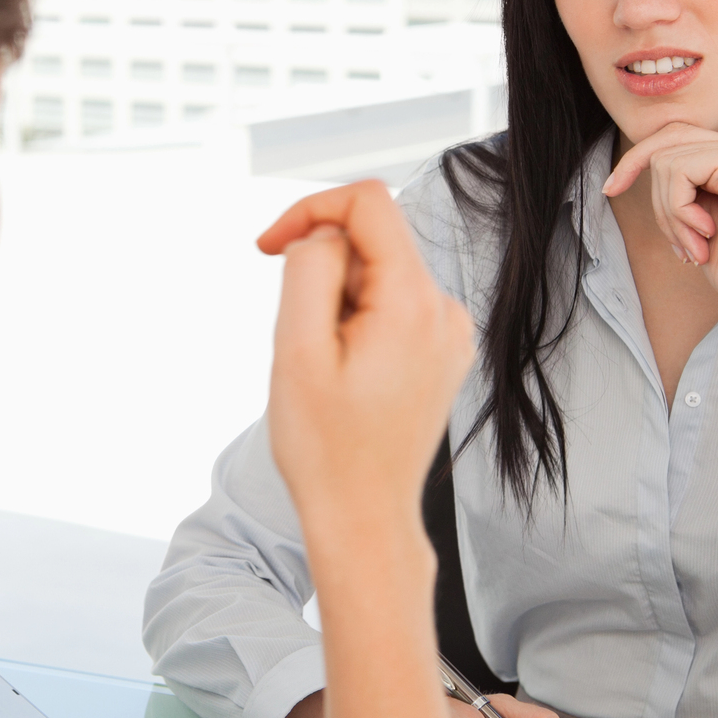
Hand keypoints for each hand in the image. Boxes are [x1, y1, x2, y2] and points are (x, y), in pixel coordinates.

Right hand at [257, 181, 474, 542]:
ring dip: (337, 301)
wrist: (363, 515)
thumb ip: (309, 269)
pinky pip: (391, 305)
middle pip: (371, 240)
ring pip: (377, 274)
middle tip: (302, 339)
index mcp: (413, 302)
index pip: (367, 202)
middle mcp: (444, 309)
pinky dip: (357, 321)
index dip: (309, 209)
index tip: (269, 248)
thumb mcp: (297, 349)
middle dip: (322, 272)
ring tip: (326, 365)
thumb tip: (323, 233)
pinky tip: (346, 373)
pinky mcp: (443, 351)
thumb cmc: (325, 447)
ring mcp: (449, 332)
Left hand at [601, 122, 717, 339]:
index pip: (675, 137)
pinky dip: (678, 210)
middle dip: (652, 190)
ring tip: (696, 245)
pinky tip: (707, 235)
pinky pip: (679, 171)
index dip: (637, 160)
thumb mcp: (697, 215)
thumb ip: (682, 181)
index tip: (609, 189)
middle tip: (671, 239)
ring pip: (666, 161)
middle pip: (668, 140)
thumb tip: (641, 157)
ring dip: (669, 212)